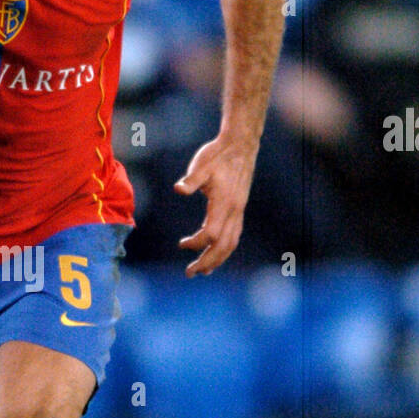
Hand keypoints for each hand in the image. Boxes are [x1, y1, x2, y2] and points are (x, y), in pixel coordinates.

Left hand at [174, 133, 257, 276]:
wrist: (240, 144)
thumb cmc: (217, 154)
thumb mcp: (202, 164)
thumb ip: (191, 180)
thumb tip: (178, 189)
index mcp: (224, 203)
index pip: (212, 234)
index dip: (197, 243)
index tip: (182, 244)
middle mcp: (235, 211)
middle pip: (223, 246)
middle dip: (207, 262)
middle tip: (190, 273)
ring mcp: (239, 211)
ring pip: (231, 243)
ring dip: (217, 259)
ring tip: (203, 271)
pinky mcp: (239, 209)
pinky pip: (234, 236)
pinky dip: (224, 249)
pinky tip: (214, 253)